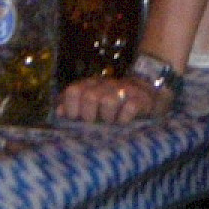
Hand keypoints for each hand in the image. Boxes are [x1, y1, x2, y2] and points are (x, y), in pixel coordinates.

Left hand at [56, 75, 172, 123]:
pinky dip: (125, 118)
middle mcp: (106, 85)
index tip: (76, 119)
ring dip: (107, 117)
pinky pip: (130, 108)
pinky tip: (124, 122)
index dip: (71, 107)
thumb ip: (74, 105)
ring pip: (108, 101)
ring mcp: (124, 90)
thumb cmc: (115, 102)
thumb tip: (59, 111)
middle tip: (94, 123)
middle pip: (89, 97)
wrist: (150, 88)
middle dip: (89, 115)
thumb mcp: (93, 102)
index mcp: (92, 85)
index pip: (74, 91)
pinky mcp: (141, 99)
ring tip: (110, 123)